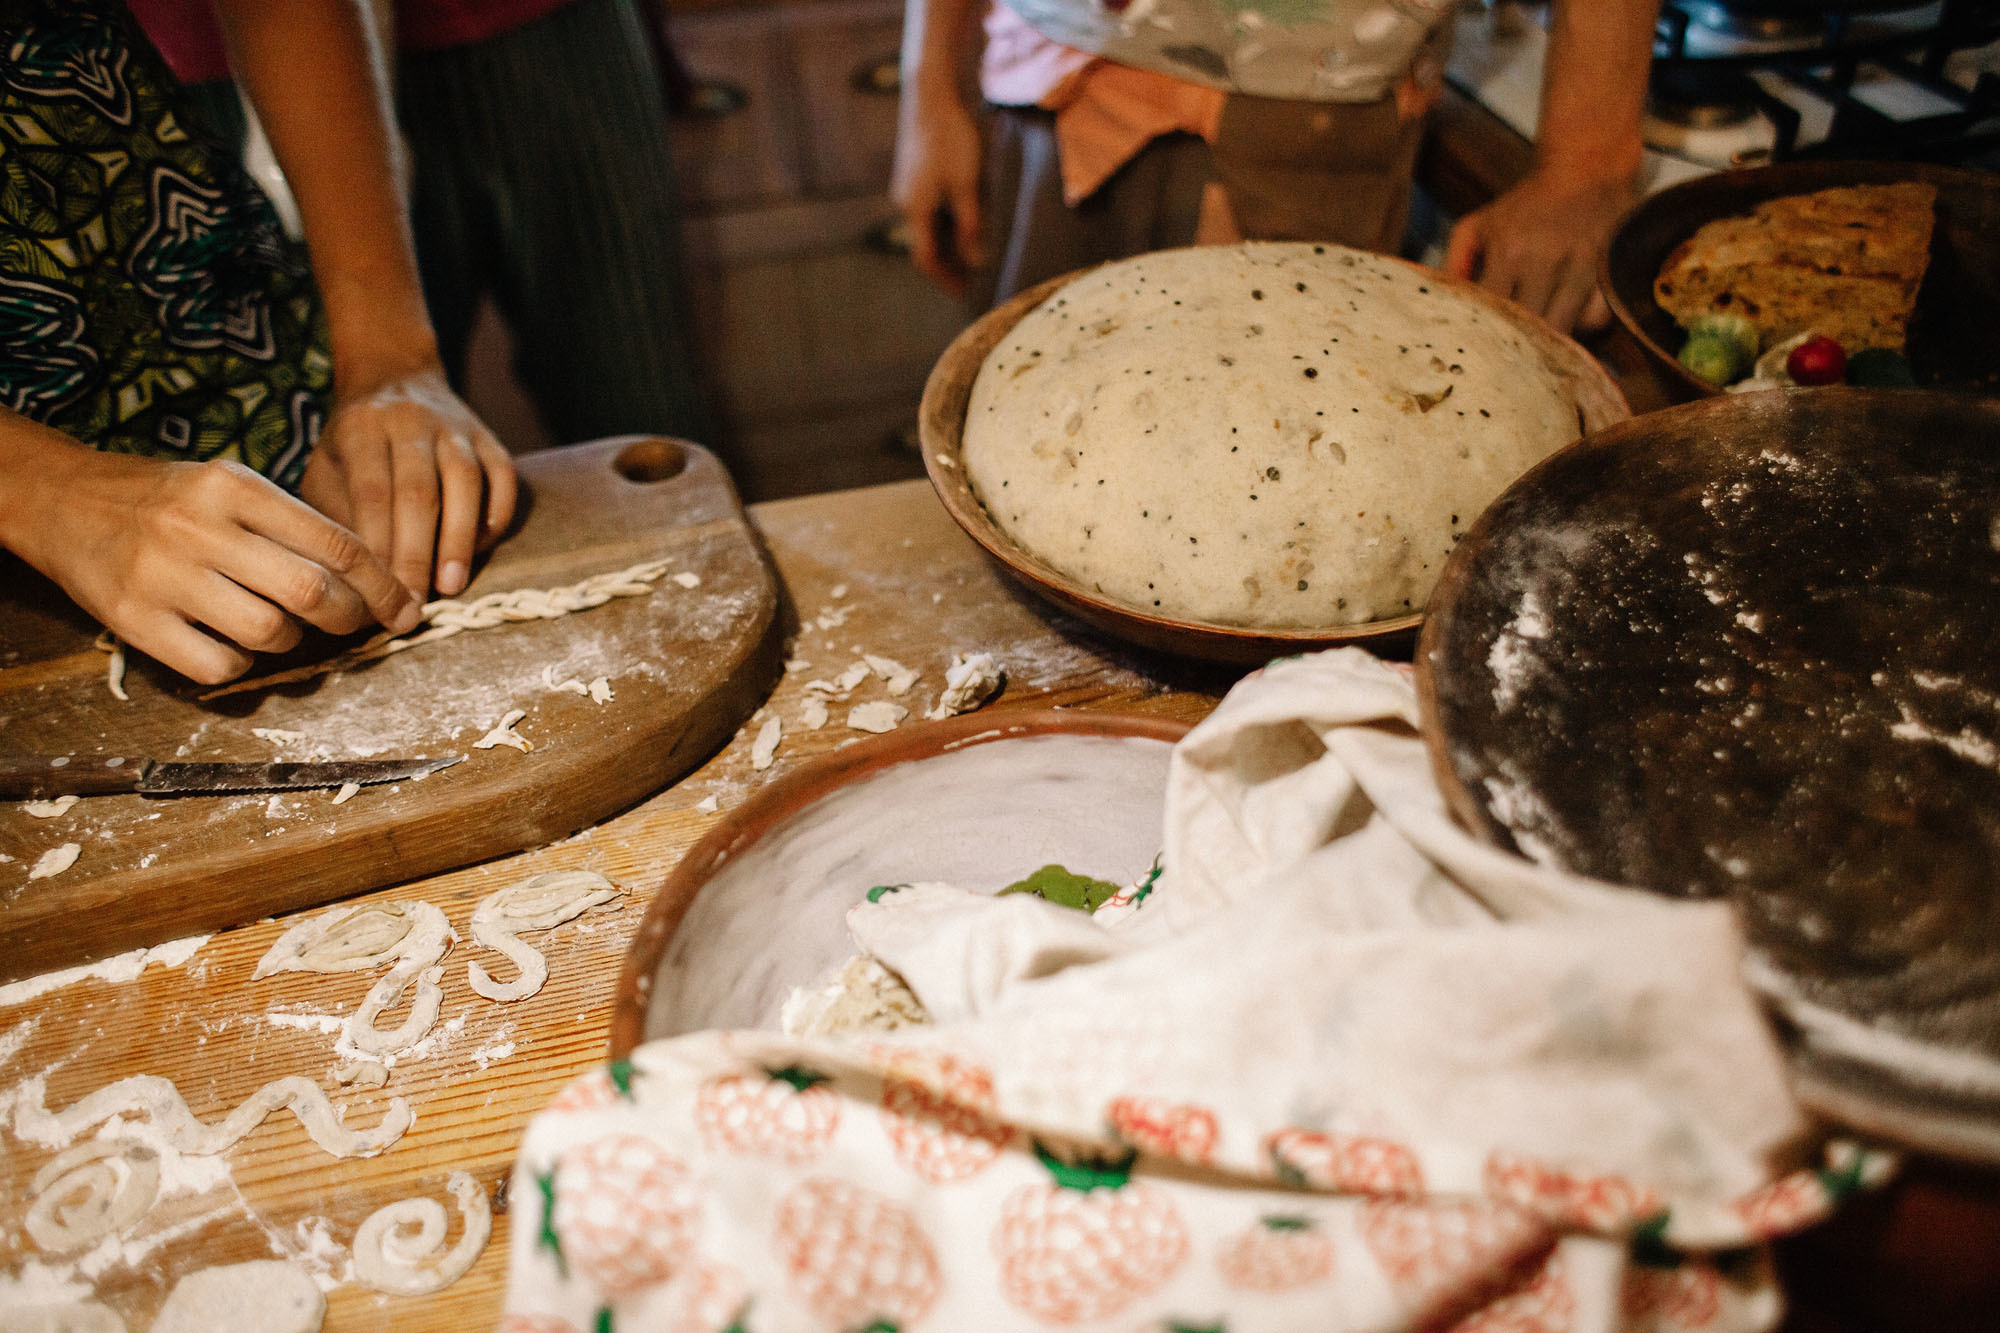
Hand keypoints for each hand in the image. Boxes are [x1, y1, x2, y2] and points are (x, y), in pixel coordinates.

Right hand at [22, 449, 418, 684]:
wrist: (64, 502)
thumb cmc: (168, 500)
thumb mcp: (230, 488)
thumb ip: (294, 526)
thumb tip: (376, 583)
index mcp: (234, 488)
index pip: (335, 543)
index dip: (383, 585)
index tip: (405, 609)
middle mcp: (200, 528)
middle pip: (311, 592)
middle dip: (352, 618)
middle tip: (357, 625)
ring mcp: (164, 576)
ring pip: (271, 633)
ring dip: (294, 641)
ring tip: (282, 627)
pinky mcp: (135, 621)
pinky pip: (219, 666)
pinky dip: (241, 664)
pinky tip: (233, 643)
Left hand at [301, 368, 516, 597]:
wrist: (395, 378)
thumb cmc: (353, 443)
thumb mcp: (325, 467)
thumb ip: (333, 512)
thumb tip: (351, 574)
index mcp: (362, 428)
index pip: (372, 494)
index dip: (378, 548)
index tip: (377, 595)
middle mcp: (411, 422)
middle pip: (418, 493)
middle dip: (416, 555)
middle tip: (414, 606)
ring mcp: (456, 428)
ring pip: (466, 484)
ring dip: (459, 540)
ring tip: (451, 586)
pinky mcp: (490, 438)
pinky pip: (503, 478)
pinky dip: (496, 515)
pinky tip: (481, 549)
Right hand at [892, 91, 985, 296]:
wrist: (930, 98)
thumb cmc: (951, 140)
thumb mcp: (967, 186)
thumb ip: (970, 225)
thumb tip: (975, 261)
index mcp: (915, 209)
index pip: (926, 258)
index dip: (944, 279)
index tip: (963, 293)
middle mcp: (906, 203)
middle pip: (925, 246)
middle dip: (947, 266)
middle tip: (971, 281)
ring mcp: (909, 189)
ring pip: (928, 228)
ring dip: (948, 246)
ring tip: (972, 258)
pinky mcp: (915, 177)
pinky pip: (929, 212)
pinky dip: (946, 226)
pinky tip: (965, 226)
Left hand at [1443, 168, 1638, 335]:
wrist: (1585, 167)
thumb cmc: (1524, 205)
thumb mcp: (1478, 225)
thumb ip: (1454, 264)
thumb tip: (1442, 305)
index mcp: (1508, 251)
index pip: (1492, 310)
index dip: (1485, 334)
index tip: (1480, 347)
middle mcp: (1546, 260)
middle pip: (1528, 326)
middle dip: (1518, 345)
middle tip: (1510, 356)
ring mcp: (1582, 265)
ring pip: (1564, 328)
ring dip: (1551, 341)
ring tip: (1539, 344)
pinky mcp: (1609, 268)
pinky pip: (1597, 316)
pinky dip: (1585, 323)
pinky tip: (1573, 318)